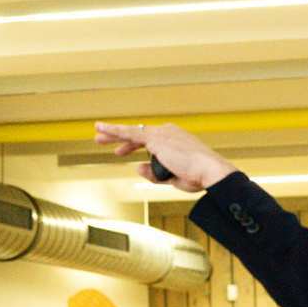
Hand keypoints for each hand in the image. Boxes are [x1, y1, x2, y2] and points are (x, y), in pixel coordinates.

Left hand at [94, 122, 236, 192]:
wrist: (209, 171)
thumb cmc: (198, 175)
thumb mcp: (172, 177)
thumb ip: (153, 173)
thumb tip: (137, 167)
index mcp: (175, 139)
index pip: (149, 141)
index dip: (134, 146)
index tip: (123, 151)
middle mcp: (167, 132)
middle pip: (138, 134)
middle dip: (120, 138)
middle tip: (103, 139)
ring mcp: (161, 134)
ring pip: (132, 132)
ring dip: (113, 134)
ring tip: (97, 135)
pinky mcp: (155, 138)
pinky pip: (130, 133)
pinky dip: (115, 131)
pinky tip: (101, 129)